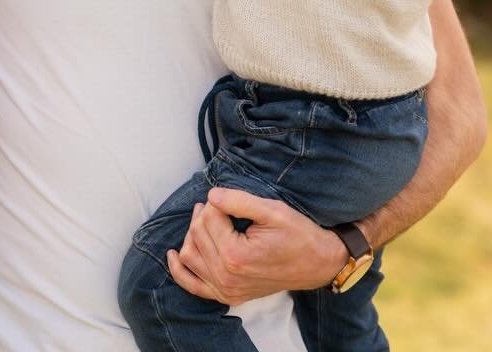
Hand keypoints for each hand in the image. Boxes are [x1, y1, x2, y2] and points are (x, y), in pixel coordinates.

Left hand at [165, 187, 347, 304]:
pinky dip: (179, 270)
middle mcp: (227, 276)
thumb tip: (211, 195)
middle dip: (204, 214)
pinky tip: (173, 254)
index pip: (207, 217)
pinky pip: (192, 285)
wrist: (318, 264)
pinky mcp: (227, 295)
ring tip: (209, 221)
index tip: (231, 199)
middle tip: (221, 206)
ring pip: (189, 254)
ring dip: (193, 235)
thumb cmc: (299, 235)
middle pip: (196, 234)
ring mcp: (226, 289)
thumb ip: (239, 200)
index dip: (216, 202)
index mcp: (235, 255)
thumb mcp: (273, 210)